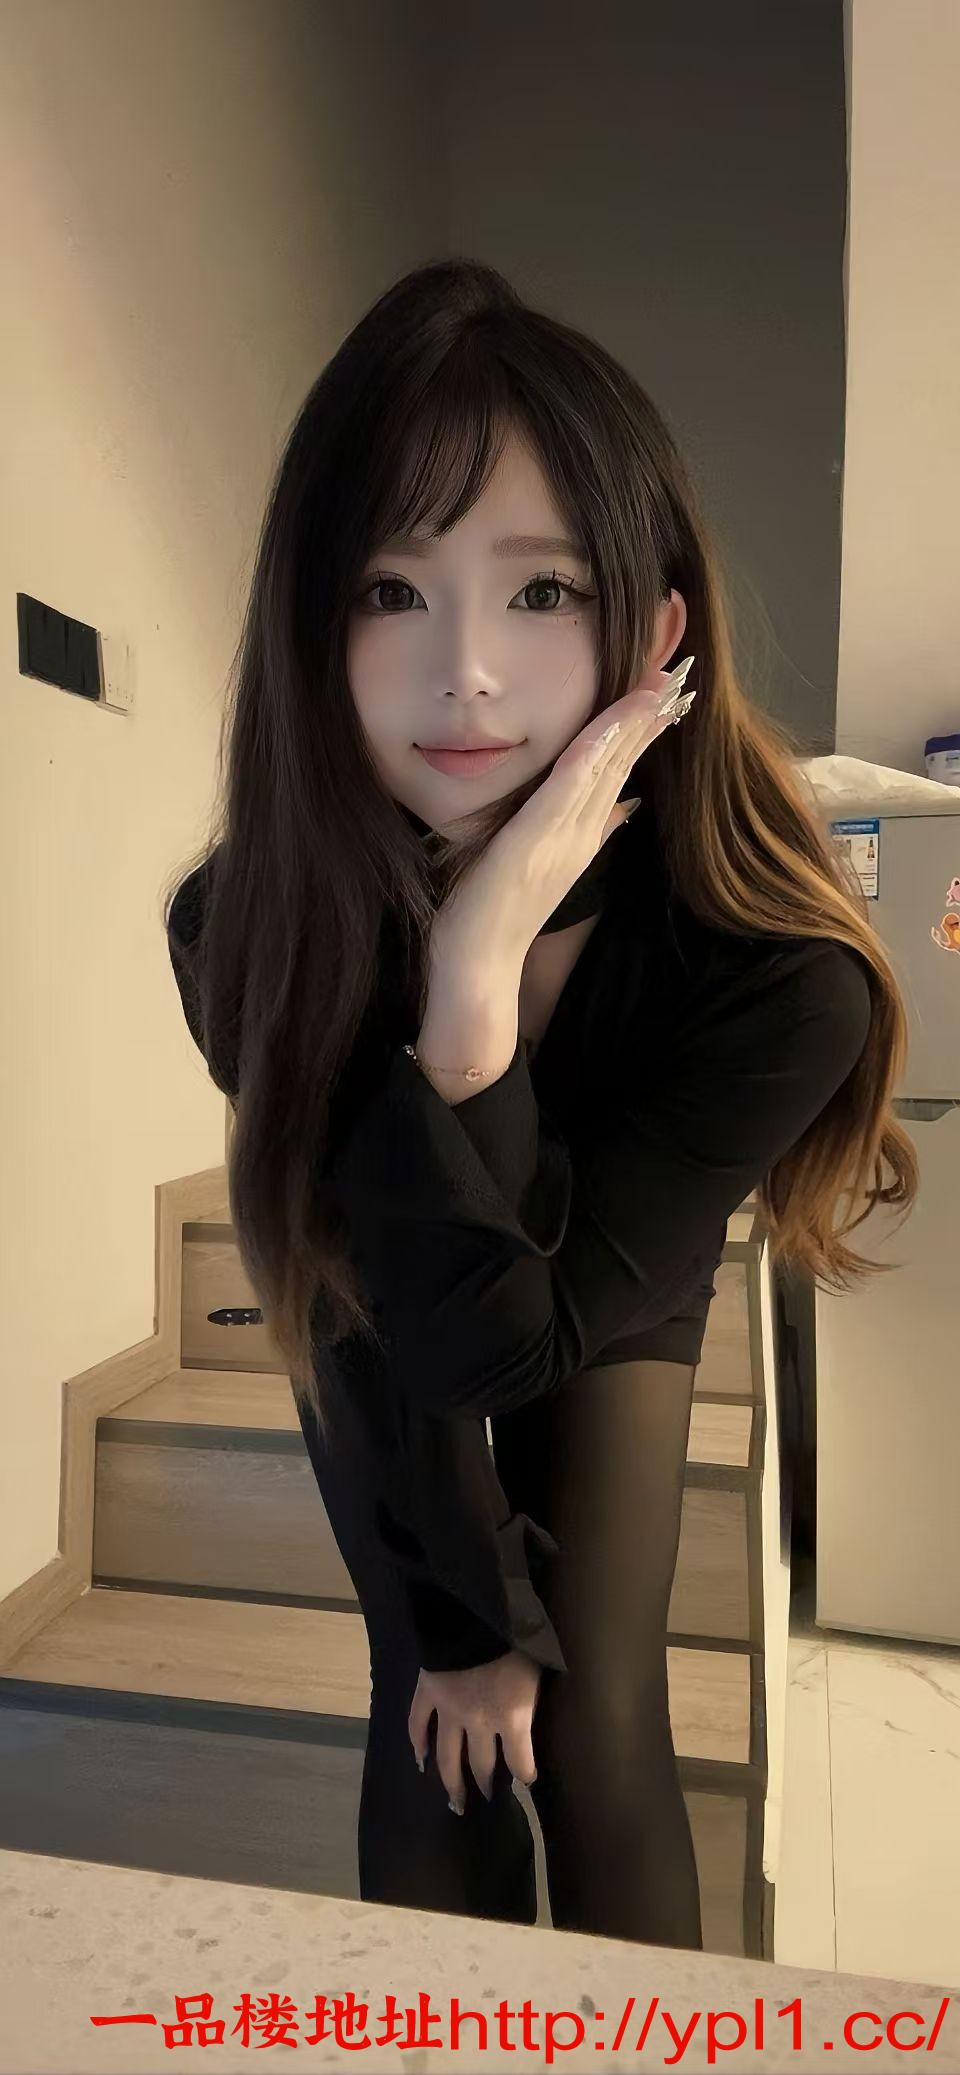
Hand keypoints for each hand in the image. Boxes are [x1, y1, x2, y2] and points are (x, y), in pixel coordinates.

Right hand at [407, 1647, 542, 1811]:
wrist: (478, 1610)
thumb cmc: (516, 1639)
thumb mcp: (536, 1671)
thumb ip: (530, 1701)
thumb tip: (528, 1722)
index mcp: (512, 1718)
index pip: (520, 1762)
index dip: (525, 1773)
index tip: (527, 1777)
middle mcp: (479, 1723)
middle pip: (482, 1765)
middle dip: (487, 1783)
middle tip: (488, 1795)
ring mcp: (449, 1711)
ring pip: (447, 1757)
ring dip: (452, 1782)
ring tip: (456, 1801)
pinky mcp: (428, 1693)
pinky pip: (418, 1725)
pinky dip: (418, 1744)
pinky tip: (421, 1760)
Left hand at [431, 658, 695, 965]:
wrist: (480, 964)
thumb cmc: (500, 915)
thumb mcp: (545, 866)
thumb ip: (587, 834)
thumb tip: (623, 810)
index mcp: (583, 836)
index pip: (620, 773)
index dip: (643, 733)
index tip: (666, 697)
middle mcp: (582, 834)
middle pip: (623, 764)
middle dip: (650, 719)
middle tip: (679, 676)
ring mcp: (564, 837)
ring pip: (606, 769)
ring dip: (633, 725)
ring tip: (661, 686)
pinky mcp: (537, 839)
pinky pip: (570, 787)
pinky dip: (594, 753)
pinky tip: (611, 724)